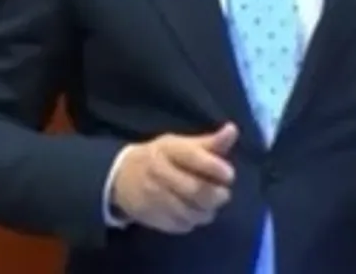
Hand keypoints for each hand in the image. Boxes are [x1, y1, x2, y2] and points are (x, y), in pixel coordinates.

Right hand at [110, 123, 238, 233]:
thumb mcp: (182, 144)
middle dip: (216, 195)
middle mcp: (158, 172)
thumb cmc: (161, 157)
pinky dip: (193, 222)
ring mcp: (152, 197)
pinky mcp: (151, 217)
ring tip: (210, 205)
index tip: (228, 175)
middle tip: (223, 194)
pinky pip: (180, 225)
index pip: (195, 158)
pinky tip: (195, 213)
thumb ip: (210, 142)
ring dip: (207, 211)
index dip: (216, 168)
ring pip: (189, 211)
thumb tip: (233, 130)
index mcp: (168, 149)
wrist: (123, 177)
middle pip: (195, 190)